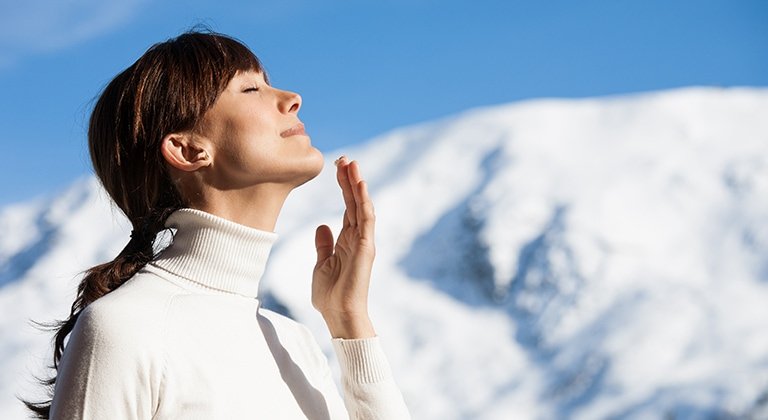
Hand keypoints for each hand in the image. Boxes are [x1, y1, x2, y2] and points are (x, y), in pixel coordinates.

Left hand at [312, 156, 376, 338]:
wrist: (339, 315)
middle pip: (355, 202)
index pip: (347, 207)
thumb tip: (321, 226)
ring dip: (357, 185)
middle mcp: (358, 238)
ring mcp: (364, 242)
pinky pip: (366, 220)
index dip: (343, 187)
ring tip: (352, 164)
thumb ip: (323, 244)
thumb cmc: (331, 296)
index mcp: (347, 240)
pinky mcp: (366, 248)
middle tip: (344, 158)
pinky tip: (359, 185)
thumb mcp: (321, 264)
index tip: (337, 167)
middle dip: (350, 179)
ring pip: (362, 206)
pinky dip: (364, 201)